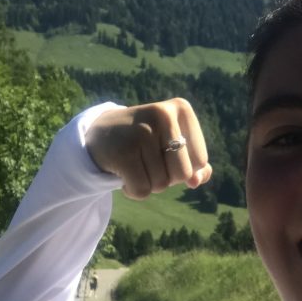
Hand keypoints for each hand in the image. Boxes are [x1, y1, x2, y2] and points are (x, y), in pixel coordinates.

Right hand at [87, 99, 211, 199]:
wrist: (101, 134)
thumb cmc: (146, 142)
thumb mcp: (173, 145)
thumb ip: (194, 164)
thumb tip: (196, 182)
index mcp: (182, 109)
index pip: (200, 160)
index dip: (184, 167)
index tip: (164, 152)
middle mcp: (163, 115)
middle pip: (183, 174)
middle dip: (168, 178)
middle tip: (148, 160)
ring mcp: (142, 132)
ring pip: (161, 185)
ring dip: (148, 183)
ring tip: (134, 162)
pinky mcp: (124, 152)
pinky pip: (142, 190)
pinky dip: (133, 191)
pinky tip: (124, 174)